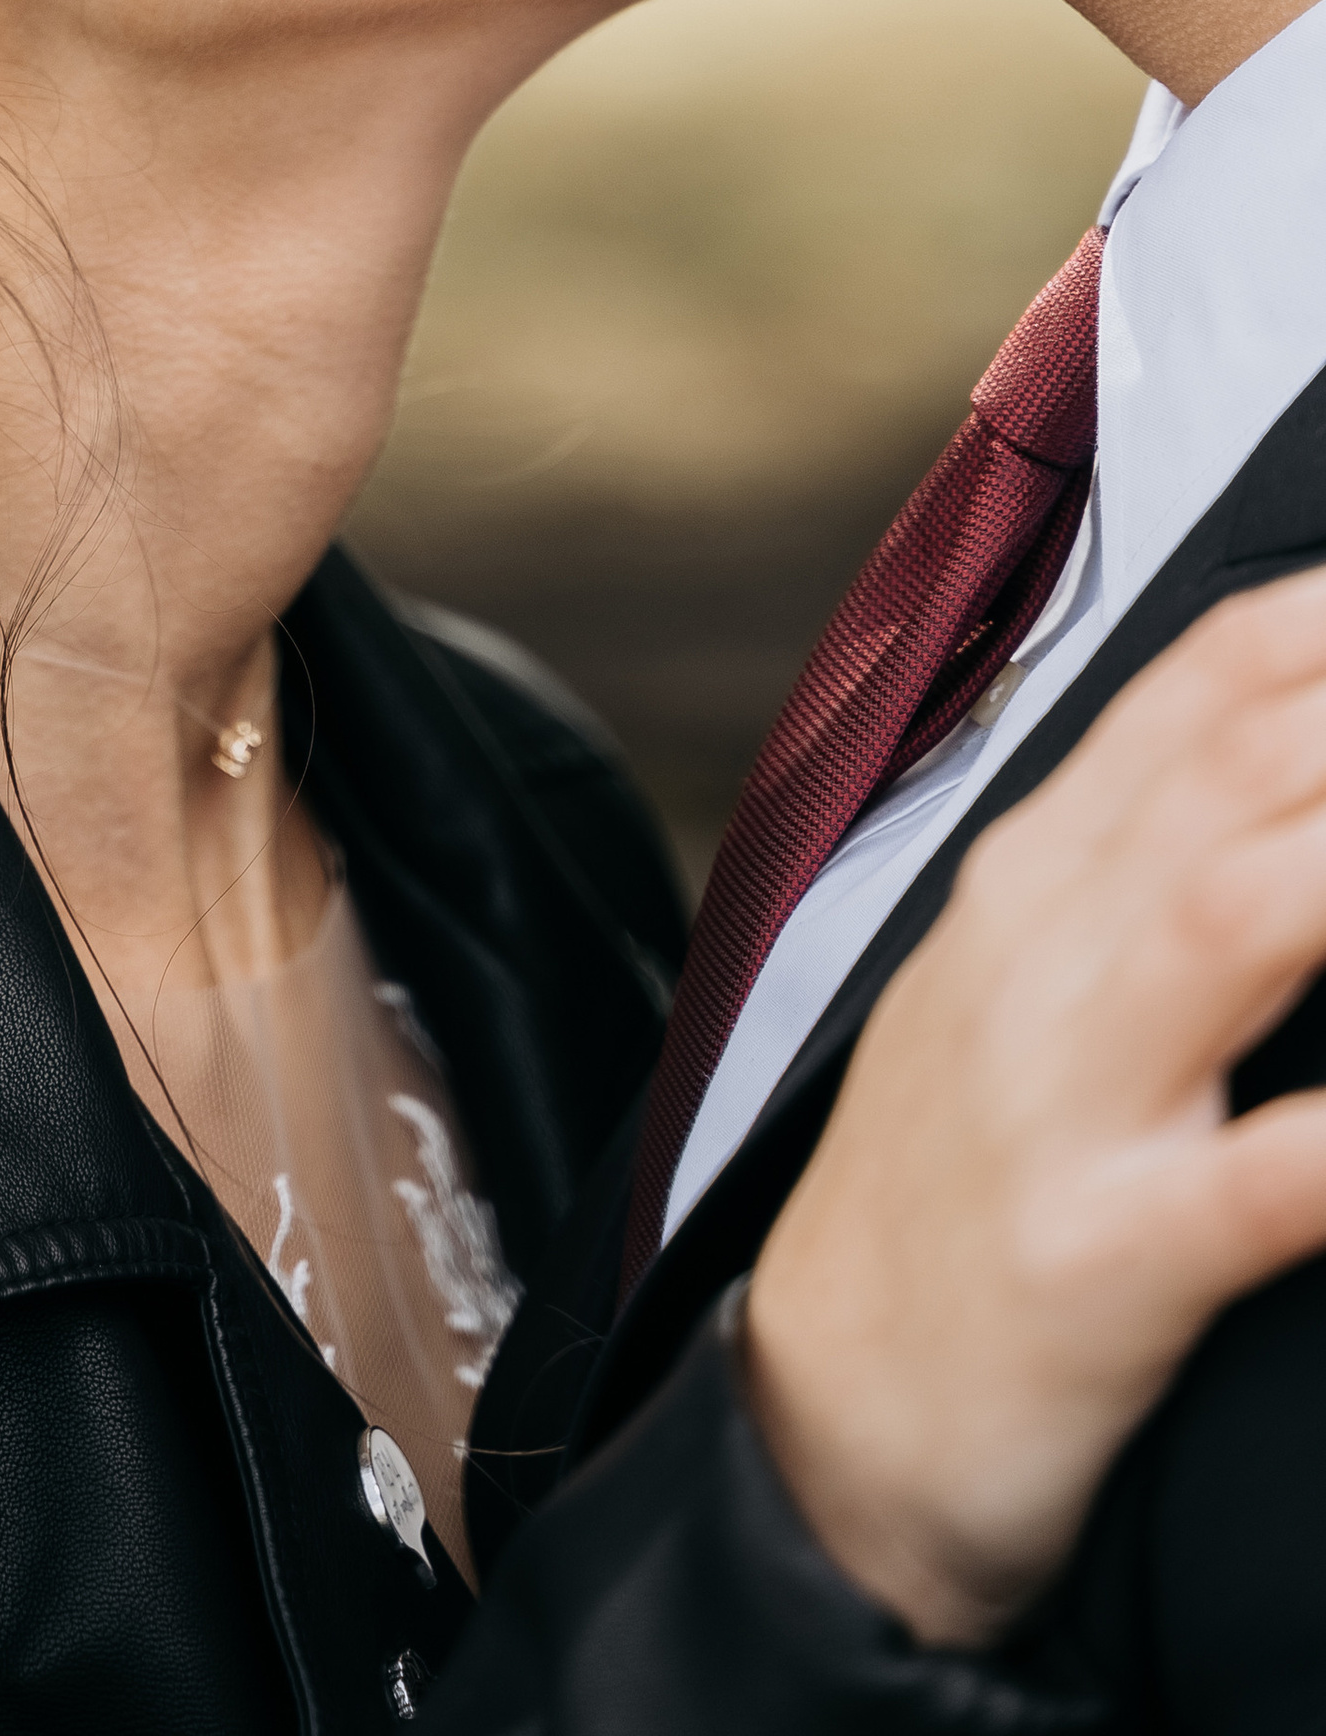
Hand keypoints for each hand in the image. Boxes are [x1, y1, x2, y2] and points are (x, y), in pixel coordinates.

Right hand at [742, 563, 1325, 1650]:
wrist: (822, 1419)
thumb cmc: (957, 1192)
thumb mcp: (1027, 985)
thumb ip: (1156, 858)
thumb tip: (1297, 756)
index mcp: (1035, 872)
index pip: (1205, 681)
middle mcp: (1041, 954)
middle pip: (1238, 770)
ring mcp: (1061, 1102)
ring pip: (1229, 918)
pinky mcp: (1098, 1265)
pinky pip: (1252, 1188)